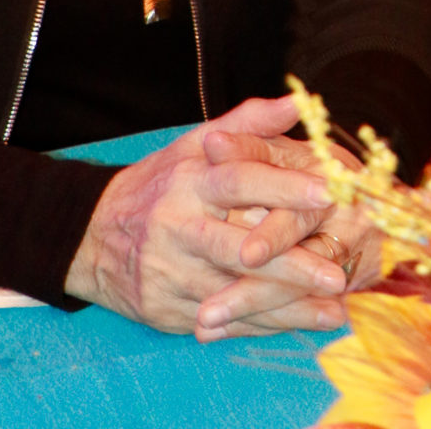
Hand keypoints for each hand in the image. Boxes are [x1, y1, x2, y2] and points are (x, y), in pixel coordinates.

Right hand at [65, 94, 366, 336]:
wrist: (93, 235)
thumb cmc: (160, 183)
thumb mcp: (195, 143)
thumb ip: (249, 123)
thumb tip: (297, 101)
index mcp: (191, 181)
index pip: (241, 179)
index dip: (284, 185)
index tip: (327, 193)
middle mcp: (180, 227)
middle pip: (241, 249)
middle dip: (292, 266)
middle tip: (337, 276)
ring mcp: (172, 273)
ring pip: (236, 294)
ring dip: (288, 307)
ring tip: (334, 311)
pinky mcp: (167, 310)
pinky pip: (222, 322)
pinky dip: (262, 327)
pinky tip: (299, 327)